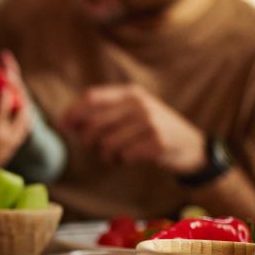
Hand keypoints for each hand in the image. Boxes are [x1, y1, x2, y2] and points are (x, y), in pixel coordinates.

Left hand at [60, 84, 204, 173]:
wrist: (191, 147)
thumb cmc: (154, 131)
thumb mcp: (133, 113)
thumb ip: (104, 113)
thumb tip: (66, 122)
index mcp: (130, 93)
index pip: (92, 96)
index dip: (73, 111)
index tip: (63, 126)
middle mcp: (139, 104)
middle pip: (94, 123)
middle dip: (87, 141)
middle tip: (95, 149)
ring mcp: (150, 122)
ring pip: (106, 142)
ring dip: (104, 155)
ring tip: (113, 156)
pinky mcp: (157, 142)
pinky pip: (123, 155)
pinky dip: (119, 161)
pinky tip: (127, 160)